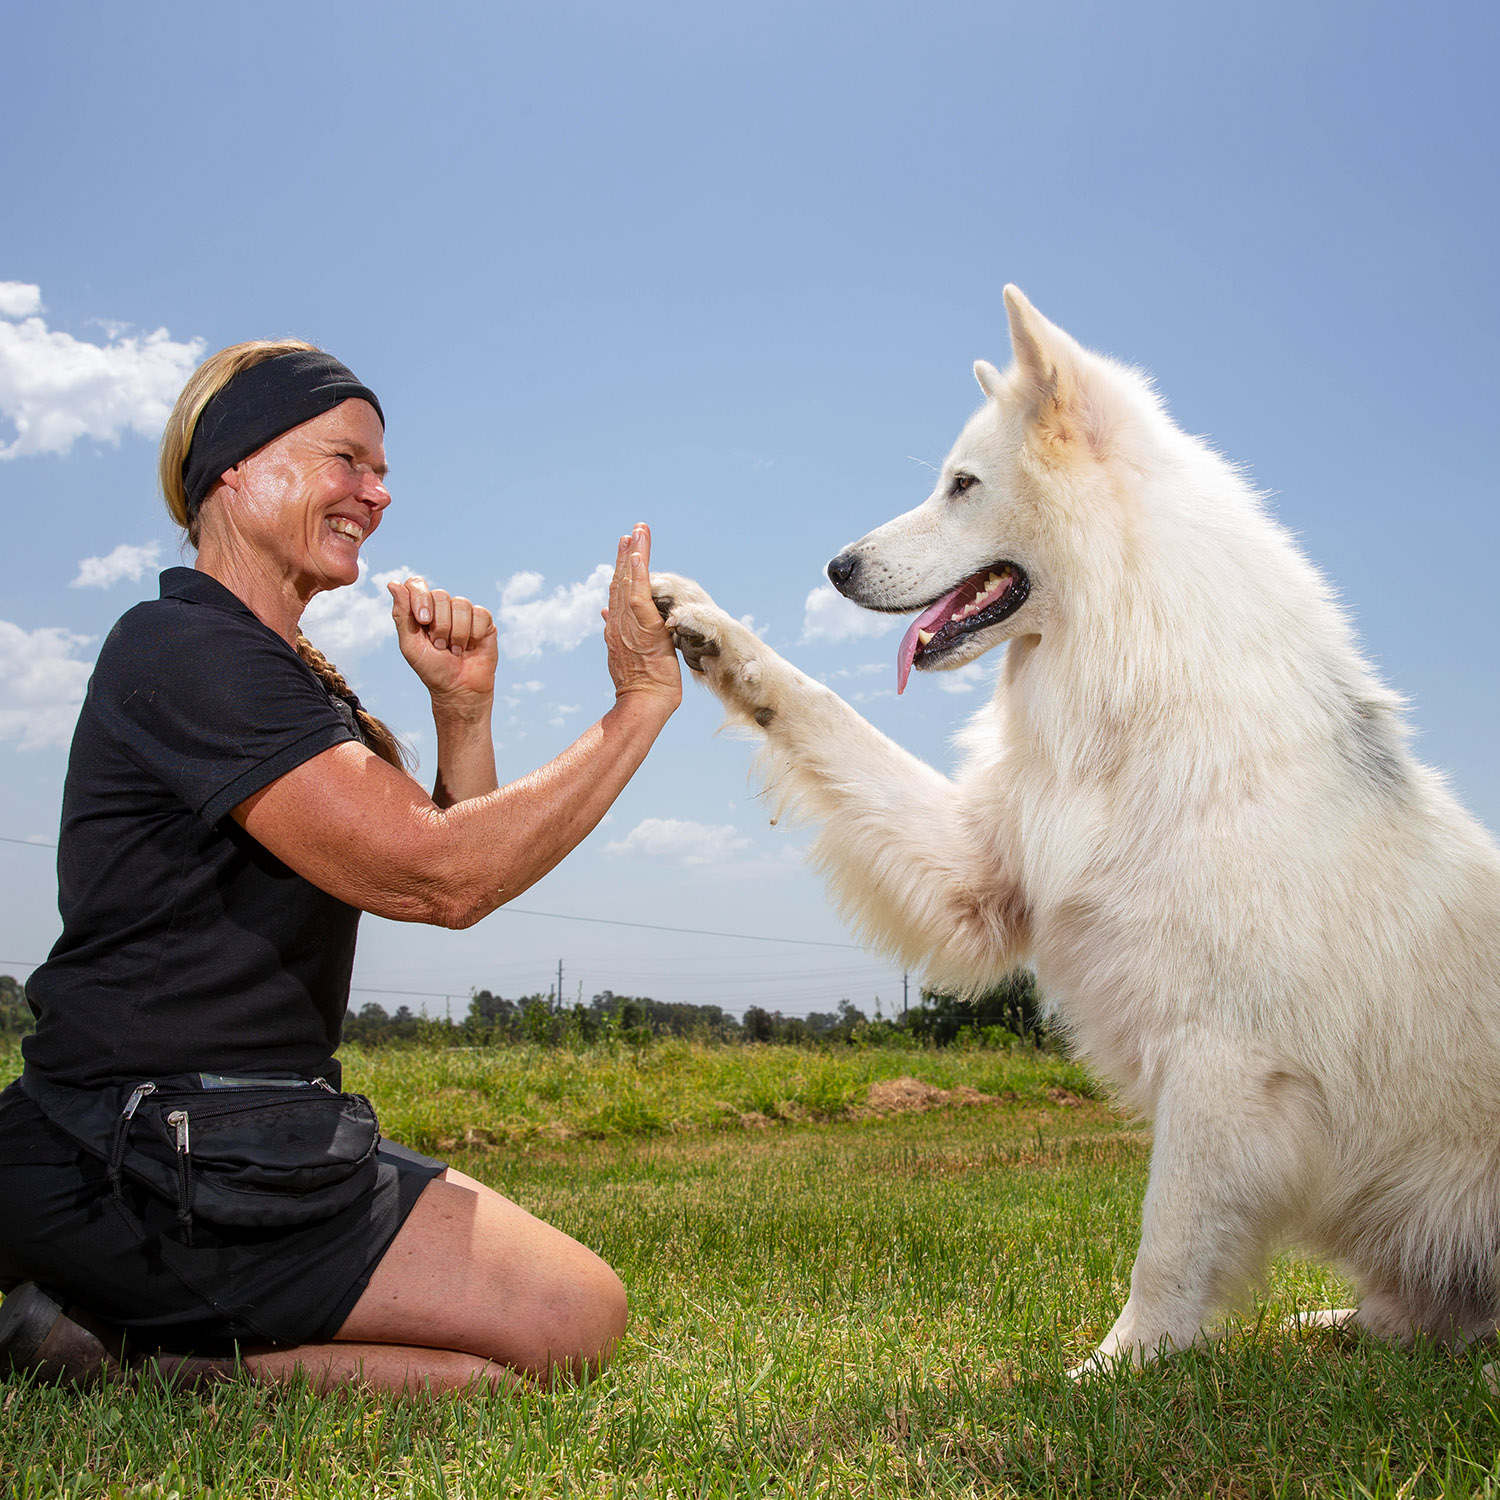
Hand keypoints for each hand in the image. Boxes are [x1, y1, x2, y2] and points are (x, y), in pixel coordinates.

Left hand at [388, 576, 498, 713]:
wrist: (459, 689)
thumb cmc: (432, 670)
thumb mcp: (410, 645)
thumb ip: (401, 615)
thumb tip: (393, 584)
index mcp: (421, 609)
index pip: (417, 584)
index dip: (420, 598)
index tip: (423, 621)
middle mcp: (443, 607)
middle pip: (440, 595)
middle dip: (440, 625)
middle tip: (440, 645)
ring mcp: (464, 612)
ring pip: (461, 604)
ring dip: (457, 633)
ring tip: (455, 649)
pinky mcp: (484, 621)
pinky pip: (480, 614)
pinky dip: (473, 634)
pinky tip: (471, 647)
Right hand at [602, 524, 681, 710]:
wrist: (643, 702)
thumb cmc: (639, 685)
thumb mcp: (626, 654)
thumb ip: (616, 632)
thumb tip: (605, 613)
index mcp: (615, 628)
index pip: (617, 593)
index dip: (621, 570)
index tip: (626, 550)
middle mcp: (618, 623)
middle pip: (620, 581)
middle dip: (626, 554)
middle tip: (633, 531)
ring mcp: (629, 624)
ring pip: (629, 583)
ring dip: (634, 554)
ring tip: (637, 532)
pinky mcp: (644, 627)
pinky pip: (639, 595)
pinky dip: (638, 574)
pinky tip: (639, 554)